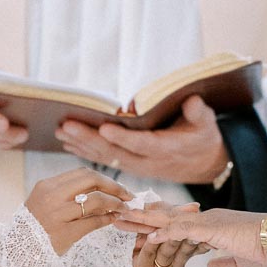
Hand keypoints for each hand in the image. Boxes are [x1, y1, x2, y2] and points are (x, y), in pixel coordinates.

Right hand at [26, 168, 132, 255]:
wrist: (20, 250)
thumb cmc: (36, 225)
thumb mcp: (46, 201)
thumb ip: (68, 192)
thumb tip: (101, 188)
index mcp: (48, 185)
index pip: (83, 173)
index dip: (104, 179)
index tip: (117, 186)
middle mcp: (53, 196)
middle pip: (92, 180)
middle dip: (114, 186)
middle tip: (127, 195)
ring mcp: (58, 215)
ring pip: (96, 200)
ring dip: (115, 203)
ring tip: (123, 209)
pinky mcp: (65, 233)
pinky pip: (93, 222)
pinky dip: (107, 219)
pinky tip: (113, 219)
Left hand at [56, 95, 227, 183]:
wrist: (204, 164)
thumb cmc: (203, 137)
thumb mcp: (206, 124)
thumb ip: (199, 113)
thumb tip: (192, 101)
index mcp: (165, 149)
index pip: (141, 144)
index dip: (123, 137)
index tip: (104, 126)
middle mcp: (147, 161)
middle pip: (114, 152)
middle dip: (89, 139)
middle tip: (66, 126)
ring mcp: (136, 166)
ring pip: (105, 157)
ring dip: (81, 145)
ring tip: (60, 131)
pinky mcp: (129, 165)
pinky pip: (104, 160)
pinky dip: (85, 151)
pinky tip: (67, 143)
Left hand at [115, 203, 266, 266]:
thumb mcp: (243, 265)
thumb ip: (226, 264)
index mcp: (214, 228)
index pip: (178, 226)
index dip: (156, 226)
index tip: (136, 228)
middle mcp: (209, 220)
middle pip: (167, 218)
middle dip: (141, 218)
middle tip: (117, 215)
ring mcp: (211, 222)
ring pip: (170, 220)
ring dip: (144, 221)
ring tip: (120, 218)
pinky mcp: (216, 229)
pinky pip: (185, 230)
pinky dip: (166, 233)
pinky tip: (150, 235)